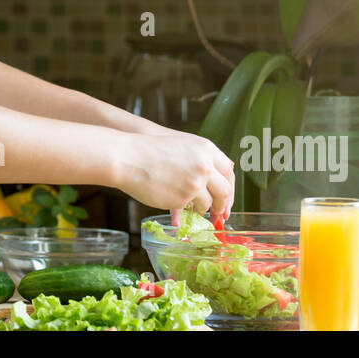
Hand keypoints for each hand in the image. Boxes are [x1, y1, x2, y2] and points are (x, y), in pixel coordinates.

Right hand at [114, 131, 234, 224]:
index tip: (226, 196)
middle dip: (222, 204)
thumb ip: (200, 158)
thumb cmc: (150, 149)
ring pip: (208, 203)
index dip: (229, 186)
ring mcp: (195, 183)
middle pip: (224, 190)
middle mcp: (205, 165)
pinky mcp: (183, 198)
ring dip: (203, 208)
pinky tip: (179, 207)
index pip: (229, 171)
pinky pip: (190, 209)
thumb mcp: (181, 145)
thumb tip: (213, 178)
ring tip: (194, 209)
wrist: (129, 156)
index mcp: (206, 148)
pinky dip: (186, 210)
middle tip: (218, 212)